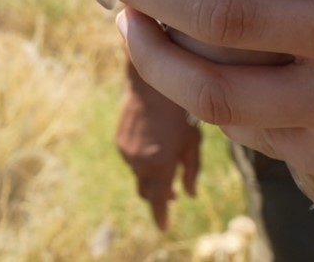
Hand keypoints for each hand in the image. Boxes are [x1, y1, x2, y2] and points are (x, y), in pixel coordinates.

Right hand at [117, 62, 200, 228]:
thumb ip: (191, 170)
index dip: (161, 216)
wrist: (150, 86)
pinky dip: (143, 160)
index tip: (164, 227)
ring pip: (139, 175)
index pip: (158, 202)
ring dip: (151, 175)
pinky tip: (154, 144)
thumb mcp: (193, 141)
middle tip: (172, 193)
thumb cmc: (179, 111)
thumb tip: (189, 194)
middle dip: (158, 196)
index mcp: (160, 165)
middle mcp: (140, 163)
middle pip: (146, 192)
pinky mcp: (119, 143)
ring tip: (166, 157)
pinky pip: (131, 160)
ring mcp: (127, 153)